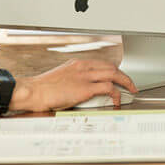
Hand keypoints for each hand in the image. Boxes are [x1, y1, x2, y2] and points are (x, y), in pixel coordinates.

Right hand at [10, 59, 137, 111]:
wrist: (34, 91)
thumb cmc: (43, 88)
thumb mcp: (61, 78)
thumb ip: (74, 79)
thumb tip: (84, 88)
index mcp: (77, 63)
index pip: (102, 63)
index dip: (114, 71)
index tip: (119, 77)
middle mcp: (83, 67)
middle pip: (111, 67)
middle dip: (124, 76)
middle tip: (130, 84)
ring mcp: (84, 77)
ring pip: (114, 74)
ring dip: (125, 82)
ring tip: (130, 90)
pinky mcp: (84, 88)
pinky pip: (108, 88)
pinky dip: (116, 94)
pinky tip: (117, 100)